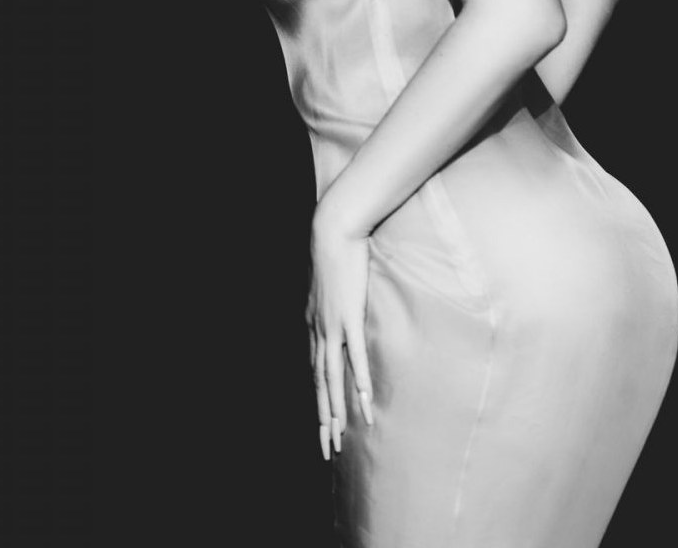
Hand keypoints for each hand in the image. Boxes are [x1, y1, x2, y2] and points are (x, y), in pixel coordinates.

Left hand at [305, 209, 374, 460]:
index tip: (322, 426)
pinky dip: (359, 381)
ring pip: (333, 379)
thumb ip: (330, 301)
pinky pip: (356, 357)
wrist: (335, 230)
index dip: (318, 402)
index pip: (315, 374)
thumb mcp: (328, 283)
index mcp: (313, 326)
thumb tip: (335, 308)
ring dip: (336, 411)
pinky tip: (364, 402)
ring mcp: (333, 327)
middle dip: (323, 419)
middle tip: (327, 448)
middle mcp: (319, 332)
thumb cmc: (334, 251)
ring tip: (341, 437)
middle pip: (319, 385)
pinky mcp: (350, 317)